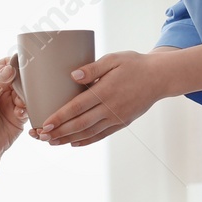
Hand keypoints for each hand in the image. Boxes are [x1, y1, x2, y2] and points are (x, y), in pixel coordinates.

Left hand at [0, 55, 26, 163]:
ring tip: (19, 104)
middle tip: (24, 86)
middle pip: (17, 78)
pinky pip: (28, 108)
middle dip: (22, 81)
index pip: (3, 66)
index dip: (13, 64)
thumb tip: (10, 68)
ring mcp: (9, 104)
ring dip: (24, 96)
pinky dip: (26, 108)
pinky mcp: (18, 118)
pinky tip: (19, 113)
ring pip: (24, 92)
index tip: (23, 64)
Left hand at [35, 51, 165, 146]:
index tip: (44, 124)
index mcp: (106, 91)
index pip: (77, 107)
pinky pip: (102, 135)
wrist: (160, 77)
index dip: (59, 117)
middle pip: (80, 124)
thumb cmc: (135, 64)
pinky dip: (87, 140)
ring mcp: (117, 118)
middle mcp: (110, 108)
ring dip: (69, 139)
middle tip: (41, 137)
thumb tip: (73, 76)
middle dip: (59, 132)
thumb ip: (93, 67)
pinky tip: (74, 143)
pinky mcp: (122, 123)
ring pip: (89, 132)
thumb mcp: (114, 59)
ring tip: (52, 142)